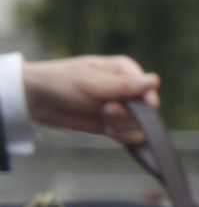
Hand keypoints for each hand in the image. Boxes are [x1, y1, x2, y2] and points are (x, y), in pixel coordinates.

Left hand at [22, 54, 159, 143]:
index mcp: (125, 70)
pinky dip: (121, 136)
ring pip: (138, 125)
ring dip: (122, 126)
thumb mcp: (92, 83)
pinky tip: (106, 129)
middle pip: (145, 110)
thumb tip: (155, 80)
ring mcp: (120, 108)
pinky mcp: (112, 125)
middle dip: (128, 115)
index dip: (141, 103)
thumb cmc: (61, 82)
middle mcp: (126, 88)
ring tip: (102, 117)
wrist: (35, 100)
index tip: (119, 104)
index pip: (148, 90)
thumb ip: (124, 86)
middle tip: (105, 110)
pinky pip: (129, 135)